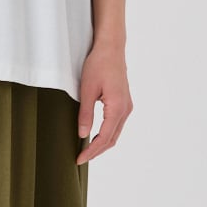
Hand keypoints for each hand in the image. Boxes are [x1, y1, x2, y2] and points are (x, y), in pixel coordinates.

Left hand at [76, 41, 132, 163]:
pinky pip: (116, 124)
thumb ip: (85, 114)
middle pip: (112, 139)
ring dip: (102, 144)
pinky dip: (106, 134)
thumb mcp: (87, 89)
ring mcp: (127, 106)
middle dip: (97, 151)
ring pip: (115, 133)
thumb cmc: (98, 64)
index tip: (79, 159)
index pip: (104, 137)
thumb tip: (83, 135)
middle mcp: (125, 109)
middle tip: (81, 158)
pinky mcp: (124, 102)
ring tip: (87, 151)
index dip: (92, 151)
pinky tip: (96, 136)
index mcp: (117, 107)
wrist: (111, 48)